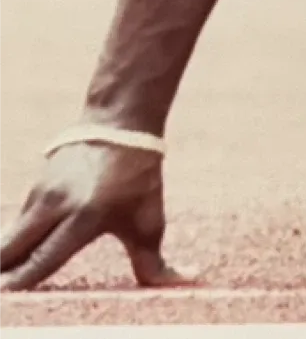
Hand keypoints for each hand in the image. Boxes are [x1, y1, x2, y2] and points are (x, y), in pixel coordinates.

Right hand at [0, 143, 189, 290]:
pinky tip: (27, 246)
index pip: (40, 261)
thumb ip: (151, 260)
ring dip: (12, 253)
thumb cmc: (138, 175)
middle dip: (3, 271)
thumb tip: (175, 283)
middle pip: (8, 250)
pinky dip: (21, 236)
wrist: (120, 122)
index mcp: (84, 217)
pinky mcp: (35, 185)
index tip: (12, 296)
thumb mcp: (148, 219)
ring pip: (13, 235)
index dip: (21, 283)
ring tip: (15, 268)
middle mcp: (56, 205)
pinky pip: (21, 220)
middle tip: (8, 286)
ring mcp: (41, 192)